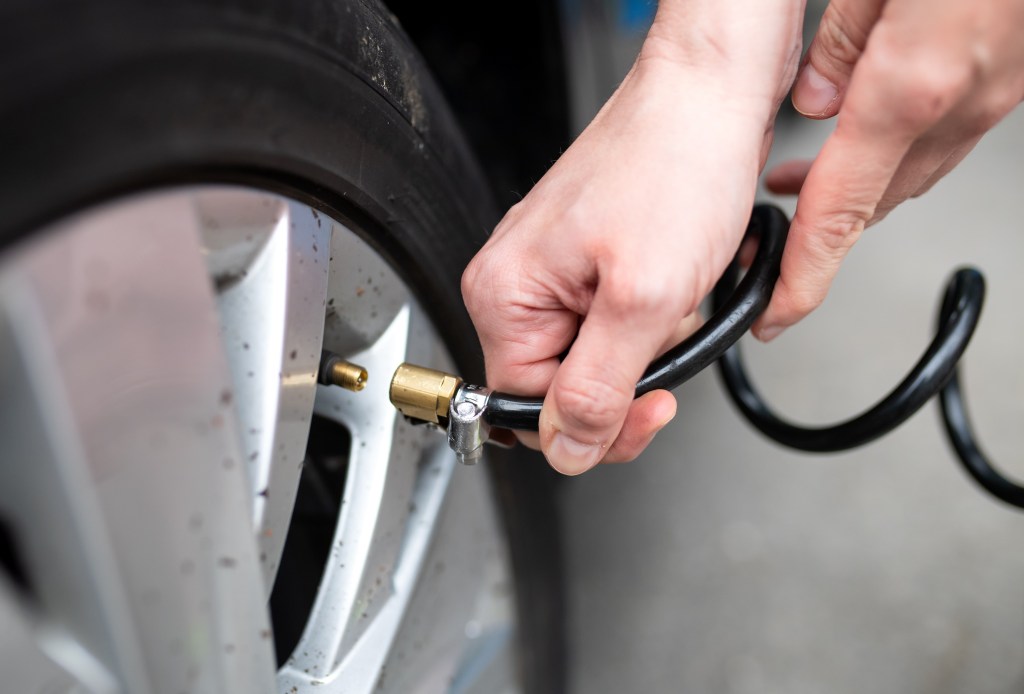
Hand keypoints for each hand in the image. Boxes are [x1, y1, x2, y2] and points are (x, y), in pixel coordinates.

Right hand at [462, 6, 802, 474]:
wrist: (710, 96)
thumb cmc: (675, 165)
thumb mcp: (642, 299)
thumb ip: (597, 390)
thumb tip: (566, 450)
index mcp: (505, 296)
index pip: (526, 411)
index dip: (593, 425)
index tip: (650, 405)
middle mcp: (516, 284)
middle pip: (560, 389)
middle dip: (626, 380)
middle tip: (667, 340)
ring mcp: (551, 272)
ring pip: (594, 359)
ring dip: (646, 345)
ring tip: (674, 292)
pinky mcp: (587, 260)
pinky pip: (612, 323)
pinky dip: (652, 318)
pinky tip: (674, 281)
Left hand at [755, 0, 1023, 340]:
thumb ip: (841, 42)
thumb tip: (814, 102)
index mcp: (913, 83)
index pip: (839, 210)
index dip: (803, 275)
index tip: (776, 315)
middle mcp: (964, 101)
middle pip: (875, 198)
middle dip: (820, 225)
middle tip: (770, 229)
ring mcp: (999, 91)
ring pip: (912, 167)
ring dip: (856, 181)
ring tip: (800, 178)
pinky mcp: (1016, 74)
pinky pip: (947, 129)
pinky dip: (898, 143)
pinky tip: (874, 123)